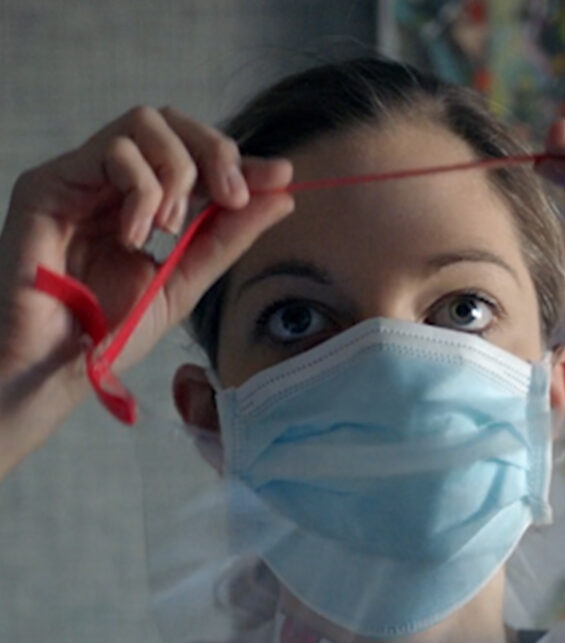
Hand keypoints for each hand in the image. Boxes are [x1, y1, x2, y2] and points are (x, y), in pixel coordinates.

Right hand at [0, 105, 293, 470]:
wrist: (57, 367)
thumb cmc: (110, 333)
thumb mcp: (184, 283)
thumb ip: (227, 238)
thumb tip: (283, 196)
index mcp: (142, 205)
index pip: (194, 158)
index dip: (237, 160)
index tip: (278, 177)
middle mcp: (110, 184)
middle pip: (171, 123)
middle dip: (214, 152)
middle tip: (233, 197)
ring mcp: (81, 179)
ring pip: (144, 123)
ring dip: (176, 172)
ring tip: (168, 229)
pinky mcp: (50, 183)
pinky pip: (112, 152)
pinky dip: (140, 189)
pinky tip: (135, 236)